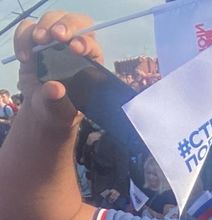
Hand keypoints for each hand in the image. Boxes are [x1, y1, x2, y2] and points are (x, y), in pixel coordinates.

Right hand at [15, 11, 102, 131]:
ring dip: (43, 27)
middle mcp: (74, 46)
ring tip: (38, 42)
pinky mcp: (34, 40)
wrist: (42, 109)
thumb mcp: (59, 111)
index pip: (91, 44)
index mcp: (90, 62)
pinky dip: (23, 37)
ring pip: (52, 19)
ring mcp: (54, 41)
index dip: (84, 42)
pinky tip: (24, 57)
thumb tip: (55, 89)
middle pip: (75, 22)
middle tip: (54, 35)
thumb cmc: (58, 111)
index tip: (74, 49)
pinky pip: (27, 28)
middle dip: (65, 25)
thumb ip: (57, 101)